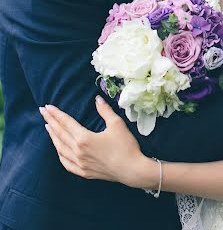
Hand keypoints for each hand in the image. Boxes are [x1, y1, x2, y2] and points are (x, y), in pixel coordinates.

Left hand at [39, 96, 157, 188]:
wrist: (131, 170)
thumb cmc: (125, 145)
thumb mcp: (117, 124)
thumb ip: (105, 110)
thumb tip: (97, 99)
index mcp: (84, 138)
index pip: (66, 123)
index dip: (56, 114)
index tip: (47, 106)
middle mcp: (78, 151)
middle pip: (60, 134)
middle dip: (50, 121)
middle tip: (42, 111)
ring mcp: (79, 163)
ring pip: (60, 148)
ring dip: (53, 136)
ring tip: (48, 126)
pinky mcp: (83, 172)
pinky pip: (66, 163)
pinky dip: (60, 153)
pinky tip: (58, 148)